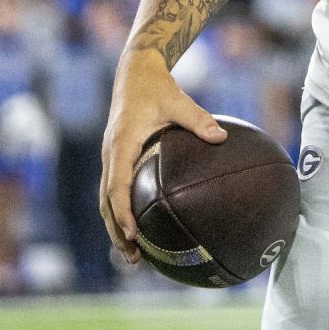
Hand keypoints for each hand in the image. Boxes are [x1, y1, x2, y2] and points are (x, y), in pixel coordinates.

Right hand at [99, 51, 225, 265]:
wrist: (135, 72)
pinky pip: (115, 189)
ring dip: (116, 226)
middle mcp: (110, 155)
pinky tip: (139, 225)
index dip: (122, 213)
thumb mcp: (179, 101)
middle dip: (116, 231)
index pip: (118, 186)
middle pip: (106, 202)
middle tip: (134, 257)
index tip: (134, 235)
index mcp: (121, 145)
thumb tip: (222, 138)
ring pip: (106, 199)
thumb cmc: (157, 87)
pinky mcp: (116, 157)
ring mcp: (110, 157)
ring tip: (133, 253)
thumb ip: (199, 119)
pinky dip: (121, 210)